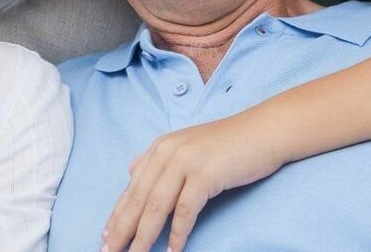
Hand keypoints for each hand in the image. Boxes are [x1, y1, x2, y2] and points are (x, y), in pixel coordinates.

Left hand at [102, 112, 284, 251]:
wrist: (265, 131)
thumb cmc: (230, 144)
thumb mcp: (188, 146)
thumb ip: (158, 158)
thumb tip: (131, 169)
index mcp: (160, 148)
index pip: (132, 187)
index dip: (117, 215)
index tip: (106, 237)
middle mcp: (167, 152)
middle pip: (138, 199)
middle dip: (121, 230)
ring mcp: (185, 162)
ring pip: (155, 207)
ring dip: (143, 238)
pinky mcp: (205, 174)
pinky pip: (185, 210)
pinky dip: (177, 233)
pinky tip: (173, 250)